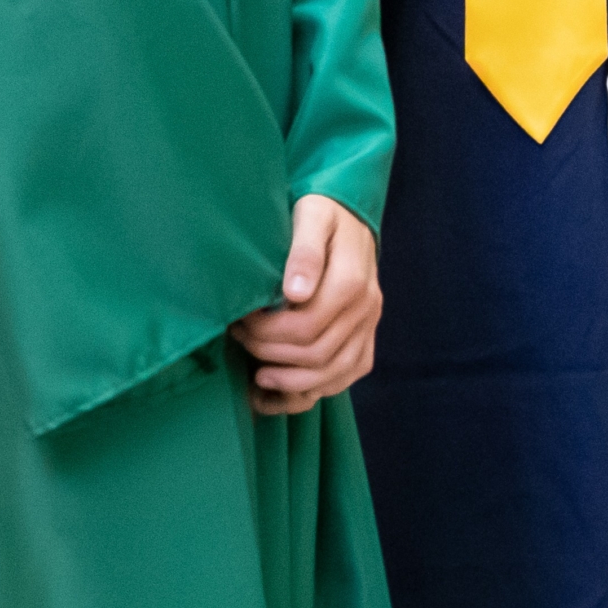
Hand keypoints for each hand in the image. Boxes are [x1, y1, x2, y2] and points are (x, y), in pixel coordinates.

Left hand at [231, 194, 382, 415]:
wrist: (350, 217)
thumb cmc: (322, 214)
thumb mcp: (311, 216)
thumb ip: (304, 251)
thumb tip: (295, 293)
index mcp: (352, 280)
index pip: (305, 327)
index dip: (266, 333)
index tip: (238, 320)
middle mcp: (366, 308)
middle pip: (316, 354)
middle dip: (269, 354)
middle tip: (240, 339)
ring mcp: (369, 326)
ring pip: (333, 375)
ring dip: (291, 384)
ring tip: (257, 376)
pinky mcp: (366, 338)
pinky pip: (346, 377)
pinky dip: (312, 393)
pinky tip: (279, 392)